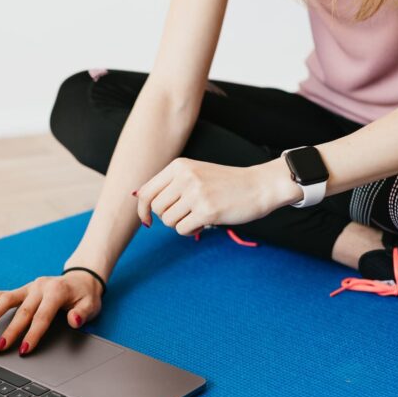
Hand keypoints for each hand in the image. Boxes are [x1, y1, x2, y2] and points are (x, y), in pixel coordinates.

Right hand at [0, 270, 102, 354]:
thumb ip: (82, 313)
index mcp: (56, 291)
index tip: (24, 349)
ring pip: (7, 299)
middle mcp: (40, 287)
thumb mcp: (91, 305)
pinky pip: (3, 294)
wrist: (81, 279)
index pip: (42, 316)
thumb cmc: (85, 295)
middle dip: (11, 330)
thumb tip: (74, 320)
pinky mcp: (23, 289)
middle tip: (1, 347)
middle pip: (22, 311)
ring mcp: (29, 287)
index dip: (33, 334)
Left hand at [134, 157, 298, 234]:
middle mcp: (185, 177)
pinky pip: (183, 229)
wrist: (258, 186)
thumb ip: (170, 183)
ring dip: (181, 224)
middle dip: (168, 217)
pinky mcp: (206, 211)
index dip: (142, 209)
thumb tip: (139, 198)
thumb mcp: (195, 173)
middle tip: (186, 214)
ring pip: (168, 221)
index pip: (146, 191)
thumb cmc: (225, 183)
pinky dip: (191, 230)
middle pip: (157, 209)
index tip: (148, 221)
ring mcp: (195, 194)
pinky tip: (204, 222)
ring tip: (197, 216)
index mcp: (179, 166)